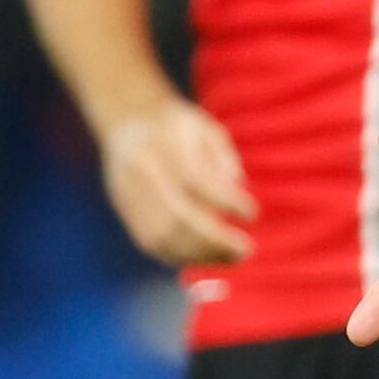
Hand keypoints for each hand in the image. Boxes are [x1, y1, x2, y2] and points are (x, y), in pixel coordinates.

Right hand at [99, 99, 255, 267]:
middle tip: (246, 249)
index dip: (226, 201)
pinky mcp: (124, 211)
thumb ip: (222, 155)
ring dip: (200, 254)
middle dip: (215, 240)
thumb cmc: (174, 125)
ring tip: (230, 257)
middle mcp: (141, 170)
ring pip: (162, 237)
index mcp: (162, 142)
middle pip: (177, 216)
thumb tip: (237, 187)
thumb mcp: (203, 125)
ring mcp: (128, 194)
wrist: (125, 121)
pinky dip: (181, 257)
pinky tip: (205, 257)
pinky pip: (151, 244)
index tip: (253, 214)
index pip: (196, 179)